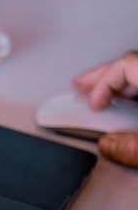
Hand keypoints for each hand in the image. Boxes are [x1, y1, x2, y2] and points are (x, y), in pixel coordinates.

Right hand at [73, 50, 137, 166]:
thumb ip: (131, 147)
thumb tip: (108, 143)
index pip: (124, 65)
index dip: (102, 85)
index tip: (92, 105)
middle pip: (130, 63)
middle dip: (100, 77)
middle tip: (77, 87)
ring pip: (137, 71)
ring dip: (115, 83)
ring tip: (95, 93)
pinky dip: (131, 90)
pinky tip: (123, 104)